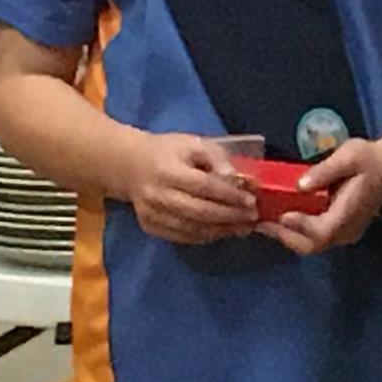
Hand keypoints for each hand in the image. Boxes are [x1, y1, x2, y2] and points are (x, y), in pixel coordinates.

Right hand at [119, 133, 257, 244]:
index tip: (251, 200)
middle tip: (252, 217)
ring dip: (221, 230)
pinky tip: (223, 231)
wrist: (129, 165)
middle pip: (198, 211)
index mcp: (168, 170)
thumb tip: (237, 179)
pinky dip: (205, 236)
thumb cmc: (168, 151)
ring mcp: (151, 214)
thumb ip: (217, 158)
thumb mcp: (193, 144)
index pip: (204, 186)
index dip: (229, 195)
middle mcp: (157, 195)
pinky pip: (181, 237)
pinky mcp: (149, 226)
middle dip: (229, 216)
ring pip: (191, 228)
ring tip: (243, 228)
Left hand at [255, 137, 381, 254]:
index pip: (321, 231)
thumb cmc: (371, 159)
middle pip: (311, 245)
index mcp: (348, 214)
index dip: (298, 227)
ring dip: (287, 236)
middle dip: (284, 236)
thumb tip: (301, 184)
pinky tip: (282, 218)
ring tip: (264, 221)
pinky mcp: (341, 229)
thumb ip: (325, 171)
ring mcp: (344, 233)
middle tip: (260, 222)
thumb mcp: (350, 156)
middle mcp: (346, 230)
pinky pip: (316, 238)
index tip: (279, 214)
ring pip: (312, 245)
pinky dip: (296, 232)